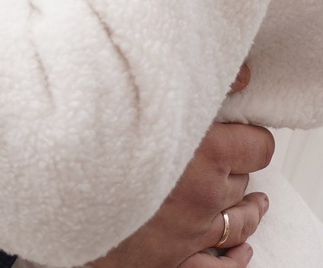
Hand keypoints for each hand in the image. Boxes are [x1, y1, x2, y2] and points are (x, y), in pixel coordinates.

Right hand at [90, 66, 272, 267]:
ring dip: (245, 210)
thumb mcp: (154, 98)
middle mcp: (205, 194)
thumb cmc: (103, 139)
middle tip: (226, 159)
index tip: (243, 133)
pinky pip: (218, 265)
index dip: (251, 137)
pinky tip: (240, 251)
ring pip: (238, 222)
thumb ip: (203, 85)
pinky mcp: (174, 257)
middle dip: (236, 169)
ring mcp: (191, 230)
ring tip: (253, 202)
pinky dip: (233, 258)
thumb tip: (243, 75)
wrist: (62, 187)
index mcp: (209, 153)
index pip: (260, 147)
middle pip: (243, 181)